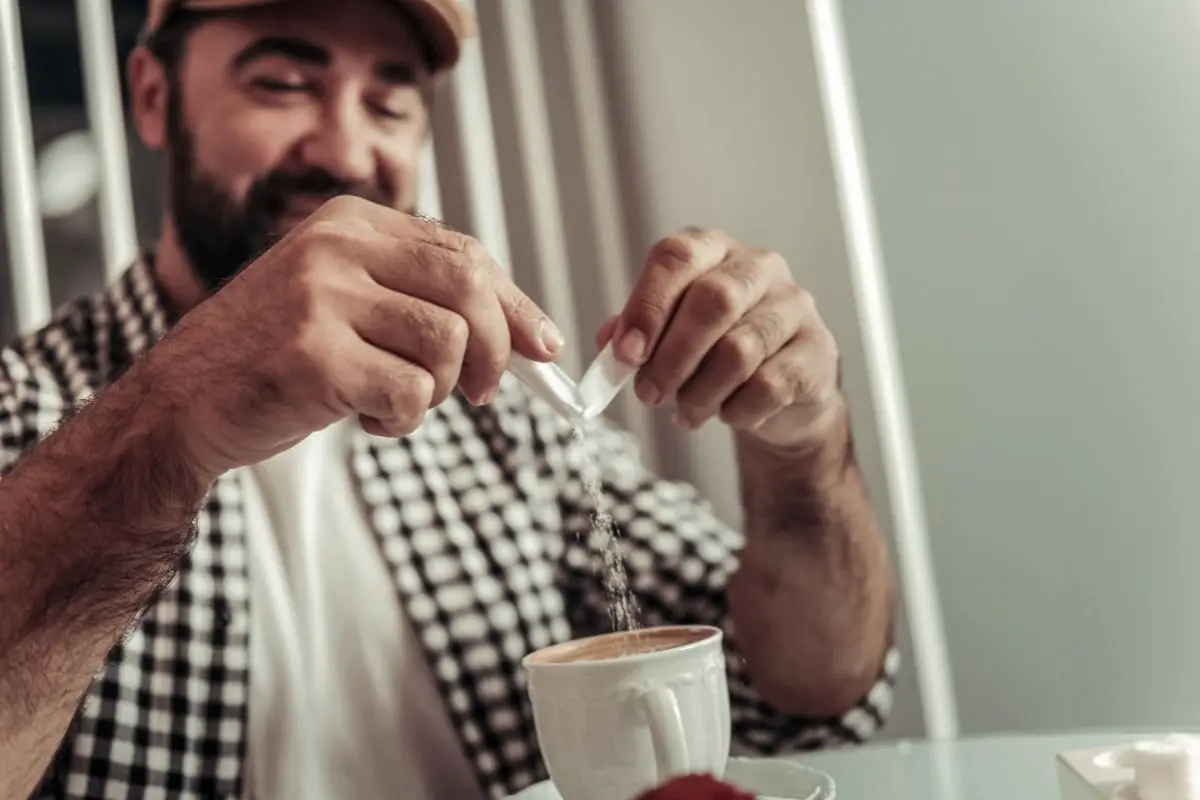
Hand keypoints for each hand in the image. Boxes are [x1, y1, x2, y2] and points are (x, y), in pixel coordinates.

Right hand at [147, 195, 561, 480]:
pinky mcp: (313, 354)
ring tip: (395, 401)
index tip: (541, 347)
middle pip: (470, 287)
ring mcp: (322, 296)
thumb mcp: (346, 301)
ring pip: (447, 342)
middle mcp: (337, 246)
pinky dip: (406, 418)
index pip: (465, 253)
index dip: (514, 306)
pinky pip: (411, 391)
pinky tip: (369, 418)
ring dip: (438, 391)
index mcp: (351, 222)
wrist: (181, 401)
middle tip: (479, 391)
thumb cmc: (274, 355)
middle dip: (495, 348)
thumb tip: (532, 336)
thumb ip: (425, 301)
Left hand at [598, 227, 840, 448]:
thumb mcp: (669, 336)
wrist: (782, 393)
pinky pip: (770, 385)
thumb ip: (636, 333)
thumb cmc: (717, 352)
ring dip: (701, 392)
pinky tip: (727, 415)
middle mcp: (758, 268)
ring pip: (740, 350)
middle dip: (671, 357)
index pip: (677, 257)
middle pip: (712, 301)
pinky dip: (737, 410)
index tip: (626, 353)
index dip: (647, 306)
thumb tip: (608, 342)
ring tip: (686, 413)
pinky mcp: (818, 350)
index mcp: (713, 251)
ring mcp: (794, 306)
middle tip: (648, 393)